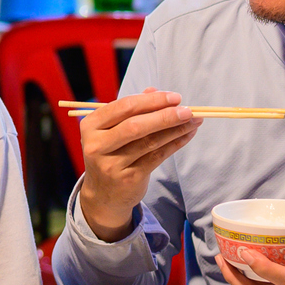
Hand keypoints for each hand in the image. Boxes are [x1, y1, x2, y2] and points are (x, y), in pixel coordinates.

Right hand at [75, 89, 201, 241]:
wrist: (103, 194)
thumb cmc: (111, 153)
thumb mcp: (113, 130)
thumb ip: (131, 109)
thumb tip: (155, 90)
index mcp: (90, 126)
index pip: (123, 107)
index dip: (151, 100)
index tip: (174, 97)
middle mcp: (97, 145)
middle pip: (135, 125)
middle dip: (165, 116)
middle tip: (187, 110)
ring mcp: (112, 164)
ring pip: (149, 142)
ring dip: (175, 130)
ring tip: (193, 121)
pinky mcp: (128, 178)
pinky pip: (156, 157)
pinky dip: (174, 144)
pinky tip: (187, 135)